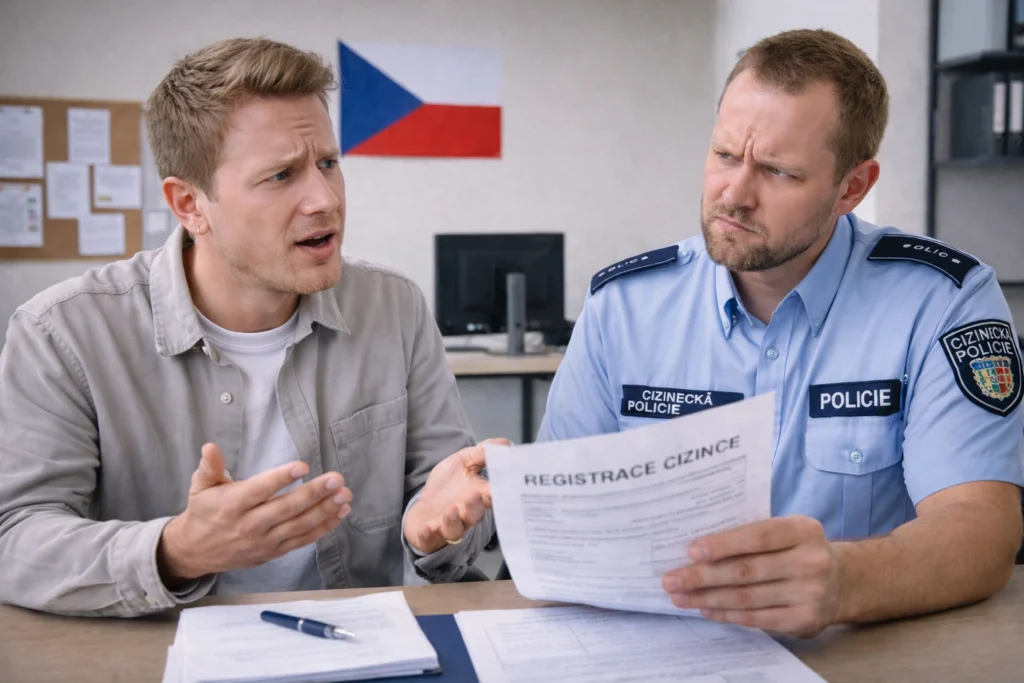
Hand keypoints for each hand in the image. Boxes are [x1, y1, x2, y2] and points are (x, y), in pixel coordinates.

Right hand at [158, 443, 352, 583]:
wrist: (196, 552)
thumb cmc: (203, 512)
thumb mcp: (200, 487)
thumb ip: (209, 467)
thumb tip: (210, 447)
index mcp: (231, 505)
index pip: (259, 490)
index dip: (281, 478)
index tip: (302, 466)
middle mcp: (249, 525)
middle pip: (286, 509)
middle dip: (314, 493)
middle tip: (336, 479)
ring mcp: (264, 541)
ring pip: (299, 526)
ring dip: (325, 511)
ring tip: (344, 495)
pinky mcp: (274, 552)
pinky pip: (303, 541)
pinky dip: (323, 528)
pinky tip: (340, 513)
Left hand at [403, 438, 509, 553]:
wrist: (424, 510)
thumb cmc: (447, 488)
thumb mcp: (462, 463)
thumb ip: (481, 453)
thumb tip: (505, 443)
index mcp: (477, 497)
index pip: (492, 496)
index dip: (499, 492)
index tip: (507, 485)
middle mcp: (465, 514)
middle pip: (475, 514)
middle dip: (476, 505)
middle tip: (479, 494)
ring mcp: (447, 526)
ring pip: (455, 529)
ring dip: (454, 520)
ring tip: (452, 509)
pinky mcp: (429, 535)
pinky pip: (430, 538)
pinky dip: (428, 534)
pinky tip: (427, 528)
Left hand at [661, 516, 840, 637]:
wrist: (842, 581)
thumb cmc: (798, 549)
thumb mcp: (787, 530)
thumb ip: (752, 532)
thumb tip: (698, 546)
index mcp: (804, 530)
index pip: (758, 536)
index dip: (723, 544)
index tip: (691, 551)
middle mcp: (811, 561)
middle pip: (746, 571)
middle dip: (703, 576)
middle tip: (672, 579)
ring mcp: (810, 594)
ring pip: (747, 597)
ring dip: (707, 597)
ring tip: (680, 596)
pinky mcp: (804, 620)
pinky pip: (756, 618)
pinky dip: (726, 613)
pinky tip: (705, 608)